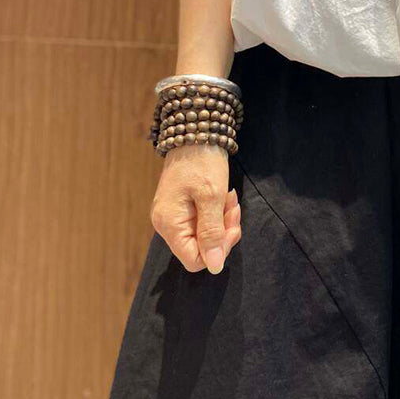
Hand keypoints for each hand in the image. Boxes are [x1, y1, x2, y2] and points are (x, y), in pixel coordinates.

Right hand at [150, 145, 242, 273]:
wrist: (196, 131)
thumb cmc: (203, 161)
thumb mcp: (212, 198)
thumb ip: (212, 233)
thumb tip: (214, 267)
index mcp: (170, 224)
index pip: (194, 261)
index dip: (217, 251)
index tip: (231, 227)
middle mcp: (166, 224)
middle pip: (200, 249)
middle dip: (222, 232)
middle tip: (233, 208)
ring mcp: (173, 216)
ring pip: (204, 235)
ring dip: (222, 220)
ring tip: (229, 198)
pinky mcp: (181, 207)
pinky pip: (202, 222)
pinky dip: (216, 212)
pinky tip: (224, 197)